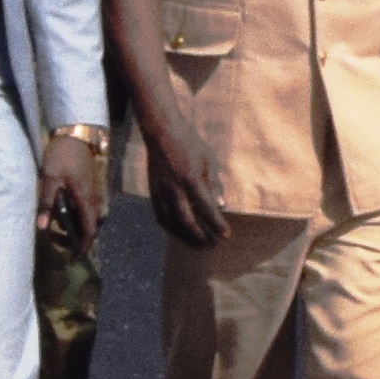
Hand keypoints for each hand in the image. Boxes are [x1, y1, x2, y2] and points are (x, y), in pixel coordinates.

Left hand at [37, 126, 108, 246]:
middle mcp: (96, 198)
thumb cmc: (62, 155)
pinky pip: (93, 208)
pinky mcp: (95, 185)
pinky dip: (84, 216)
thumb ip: (46, 203)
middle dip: (81, 239)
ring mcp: (97, 191)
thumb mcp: (49, 179)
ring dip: (82, 227)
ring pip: (95, 217)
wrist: (77, 133)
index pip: (89, 230)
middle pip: (94, 227)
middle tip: (64, 244)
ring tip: (64, 230)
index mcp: (86, 200)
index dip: (83, 247)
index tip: (74, 258)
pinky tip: (69, 212)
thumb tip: (41, 228)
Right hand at [140, 100, 228, 251]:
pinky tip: (180, 234)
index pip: (206, 208)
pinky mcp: (153, 193)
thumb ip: (214, 183)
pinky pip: (160, 217)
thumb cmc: (190, 145)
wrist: (162, 133)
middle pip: (187, 222)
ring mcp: (161, 192)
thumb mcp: (209, 160)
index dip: (217, 224)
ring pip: (171, 224)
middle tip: (213, 245)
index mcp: (191, 179)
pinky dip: (171, 229)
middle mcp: (174, 189)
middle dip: (201, 237)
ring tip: (198, 245)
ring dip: (185, 237)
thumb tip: (221, 205)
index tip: (226, 235)